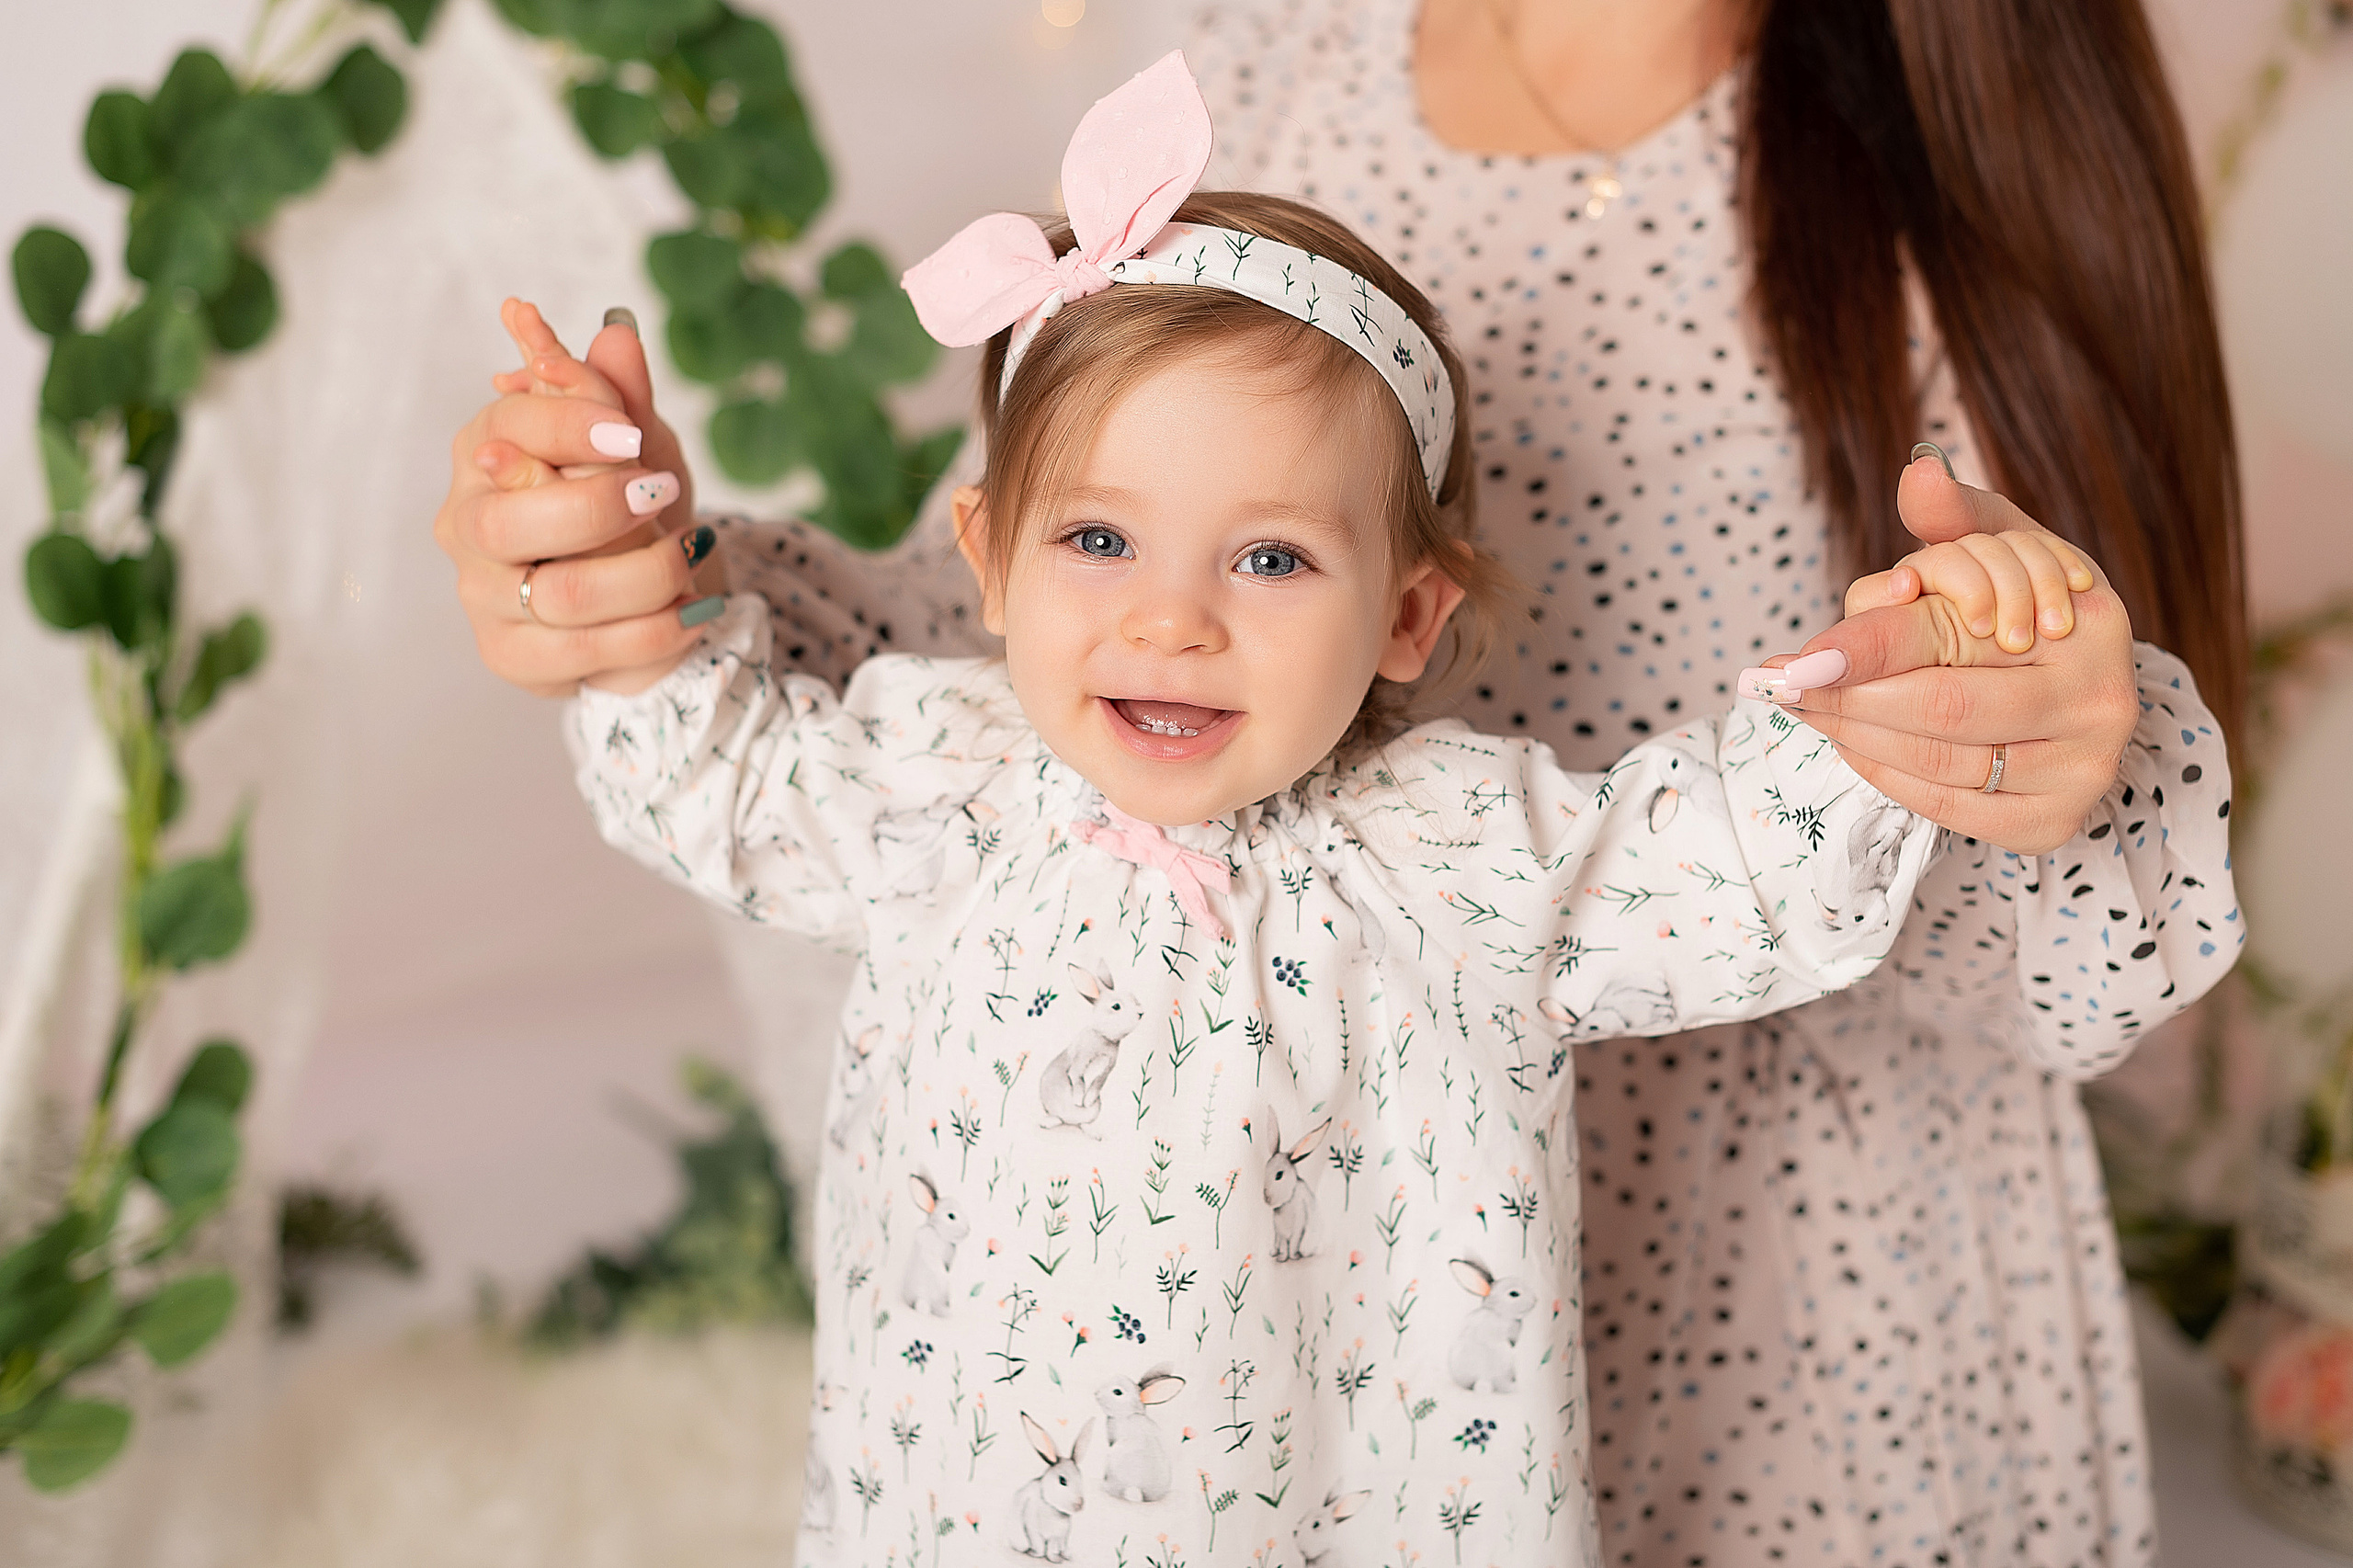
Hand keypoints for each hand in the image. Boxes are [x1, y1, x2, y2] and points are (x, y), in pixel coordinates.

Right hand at [433, 300, 719, 697]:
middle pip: (512, 523)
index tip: (630, 435)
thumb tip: (617, 335)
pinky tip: (689, 610)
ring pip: (562, 594)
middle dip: (598, 509)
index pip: (508, 426)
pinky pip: (585, 652)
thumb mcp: (638, 446)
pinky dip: (652, 632)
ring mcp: (483, 596)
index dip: (569, 426)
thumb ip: (623, 395)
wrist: (641, 595)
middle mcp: (467, 523)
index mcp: (484, 448)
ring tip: (691, 555)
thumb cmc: (628, 507)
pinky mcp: (511, 655)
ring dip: (645, 575)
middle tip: (662, 496)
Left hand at [1749, 453, 2139, 855]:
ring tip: (1804, 708)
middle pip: (1942, 705)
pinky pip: (1948, 804)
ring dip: (1855, 735)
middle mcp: (2099, 698)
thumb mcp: (2000, 550)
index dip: (1863, 646)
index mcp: (2090, 618)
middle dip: (1847, 698)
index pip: (1952, 634)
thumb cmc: (2021, 611)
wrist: (2075, 694)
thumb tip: (1918, 470)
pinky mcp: (2051, 823)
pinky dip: (1886, 775)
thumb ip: (1954, 517)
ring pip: (1939, 759)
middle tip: (1781, 687)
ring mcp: (2081, 768)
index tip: (1794, 660)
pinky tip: (1852, 743)